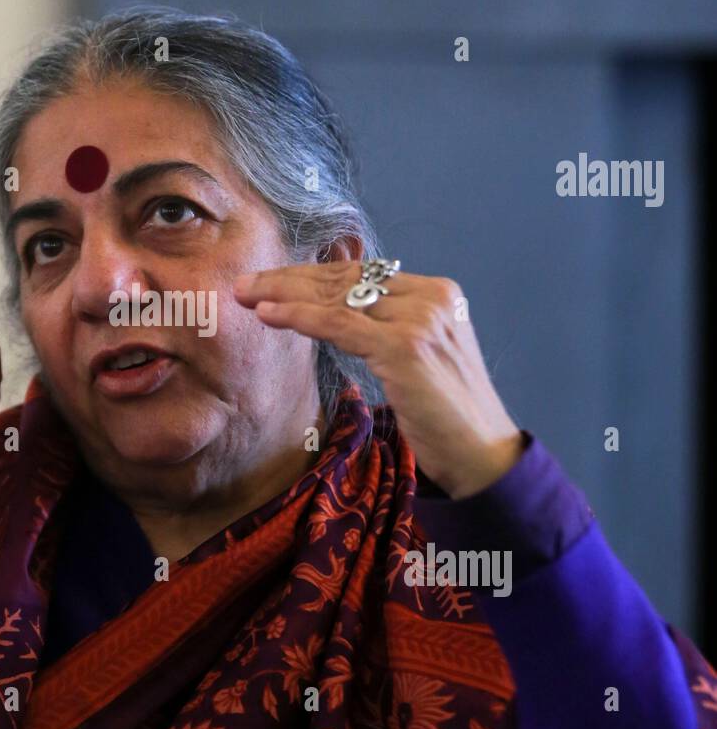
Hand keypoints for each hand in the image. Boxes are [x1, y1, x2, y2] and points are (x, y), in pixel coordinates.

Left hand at [234, 262, 523, 498]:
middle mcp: (432, 297)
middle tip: (246, 281)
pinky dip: (299, 316)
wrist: (482, 455)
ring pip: (338, 298)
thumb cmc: (448, 415)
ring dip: (284, 293)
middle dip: (291, 279)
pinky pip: (338, 324)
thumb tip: (336, 313)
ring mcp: (421, 319)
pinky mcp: (404, 347)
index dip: (314, 274)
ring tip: (245, 294)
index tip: (273, 278)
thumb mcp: (422, 357)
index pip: (364, 273)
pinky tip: (267, 314)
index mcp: (439, 293)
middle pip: (347, 279)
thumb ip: (390, 327)